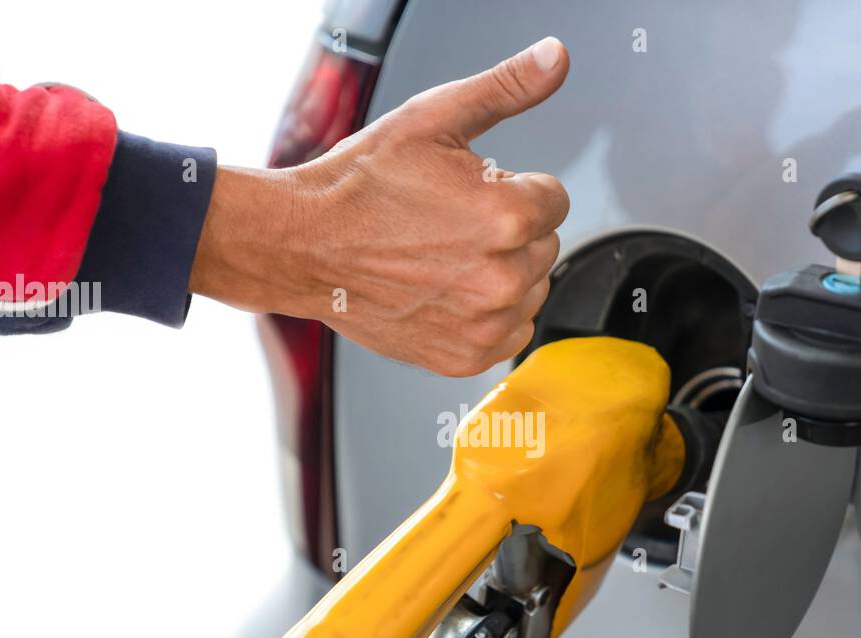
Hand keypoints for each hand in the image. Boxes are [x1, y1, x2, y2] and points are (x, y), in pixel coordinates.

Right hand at [188, 37, 570, 376]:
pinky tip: (446, 291)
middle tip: (448, 223)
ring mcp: (485, 323)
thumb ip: (506, 88)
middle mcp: (503, 277)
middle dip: (509, 231)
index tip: (471, 192)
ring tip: (444, 257)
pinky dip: (487, 316)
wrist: (304, 245)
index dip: (513, 187)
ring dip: (502, 274)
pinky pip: (510, 333)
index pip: (554, 199)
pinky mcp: (466, 357)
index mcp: (508, 216)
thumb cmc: (360, 186)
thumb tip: (555, 57)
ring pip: (530, 290)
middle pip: (544, 245)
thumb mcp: (433, 118)